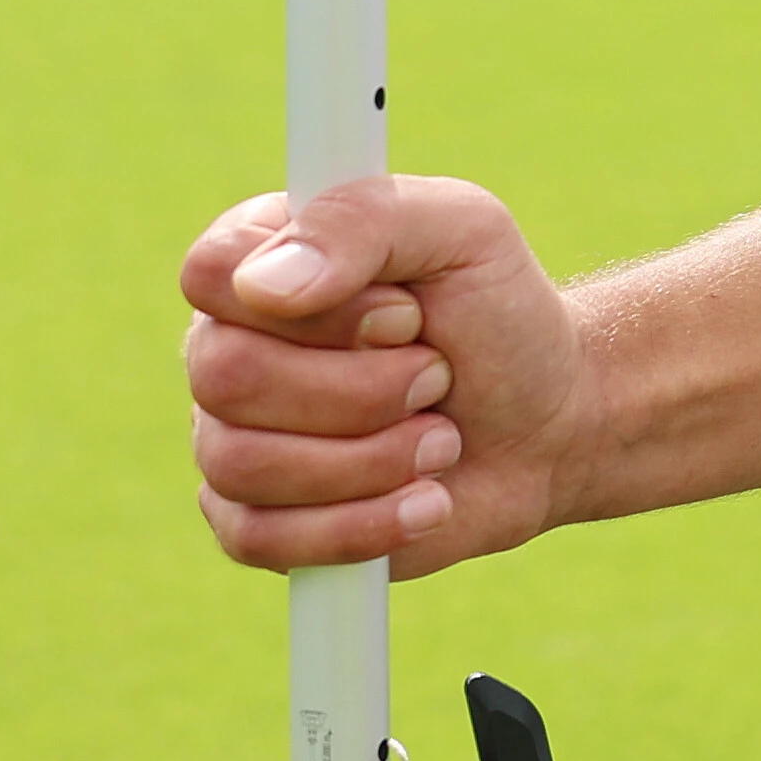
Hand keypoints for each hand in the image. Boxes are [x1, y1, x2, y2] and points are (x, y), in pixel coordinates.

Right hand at [180, 175, 586, 576]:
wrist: (549, 424)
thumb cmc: (499, 314)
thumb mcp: (463, 230)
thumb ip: (365, 220)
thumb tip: (263, 286)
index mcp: (260, 256)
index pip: (212, 273)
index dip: (317, 308)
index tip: (406, 314)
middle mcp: (227, 344)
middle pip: (226, 376)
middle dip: (364, 389)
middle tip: (439, 377)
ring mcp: (232, 436)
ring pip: (243, 465)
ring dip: (375, 459)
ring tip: (442, 439)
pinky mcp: (258, 521)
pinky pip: (263, 540)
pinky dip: (364, 525)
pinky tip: (425, 501)